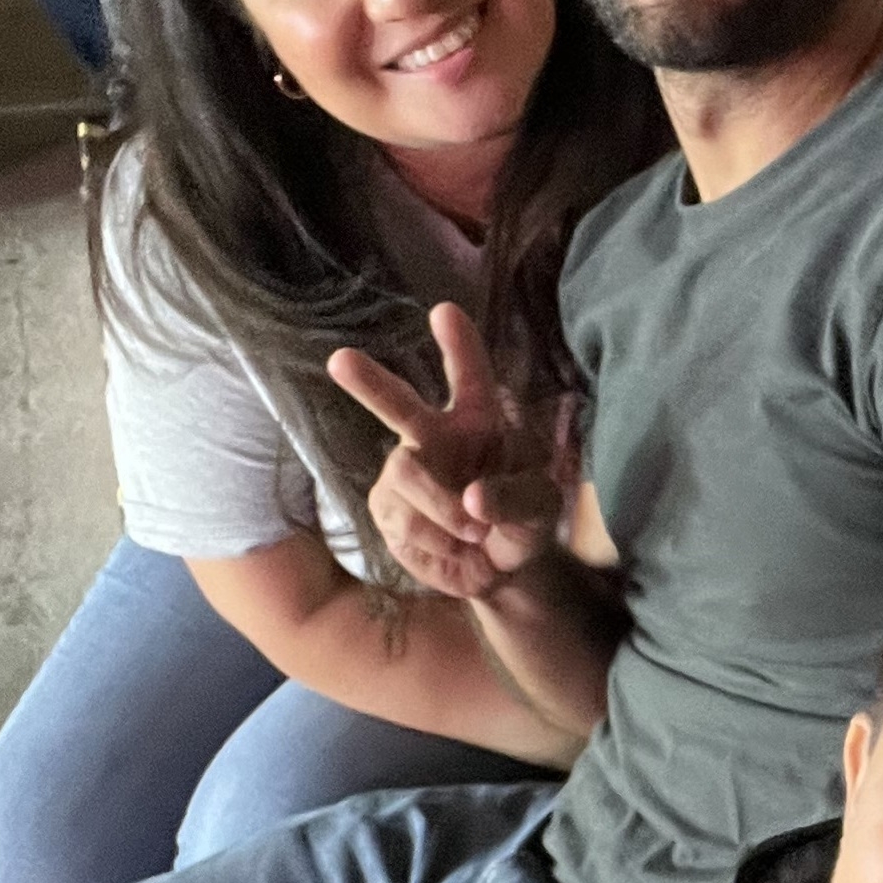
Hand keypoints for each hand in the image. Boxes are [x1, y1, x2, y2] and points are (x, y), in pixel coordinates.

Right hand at [329, 304, 565, 602]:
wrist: (498, 570)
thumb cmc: (521, 521)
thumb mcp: (542, 508)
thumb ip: (518, 498)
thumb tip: (473, 498)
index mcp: (479, 420)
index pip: (470, 376)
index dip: (460, 346)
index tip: (445, 312)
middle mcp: (435, 436)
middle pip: (398, 404)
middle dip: (369, 383)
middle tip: (340, 361)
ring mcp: (406, 469)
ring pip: (407, 473)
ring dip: (445, 508)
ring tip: (477, 532)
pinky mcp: (387, 508)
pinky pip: (404, 519)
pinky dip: (439, 540)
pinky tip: (457, 547)